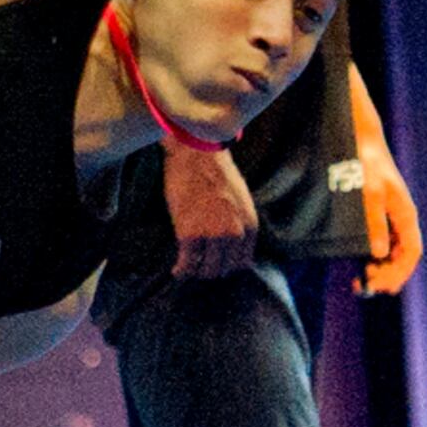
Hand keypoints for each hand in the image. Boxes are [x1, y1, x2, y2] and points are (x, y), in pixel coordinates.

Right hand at [162, 143, 260, 280]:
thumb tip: (231, 240)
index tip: (215, 264)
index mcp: (250, 225)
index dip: (227, 265)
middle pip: (224, 269)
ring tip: (187, 270)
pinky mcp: (190, 235)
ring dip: (196, 273)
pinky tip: (177, 271)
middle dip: (211, 271)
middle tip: (198, 268)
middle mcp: (235, 234)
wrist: (196, 154)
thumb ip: (239, 221)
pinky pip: (188, 264)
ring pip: (207, 270)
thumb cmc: (216, 170)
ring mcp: (213, 236)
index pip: (242, 262)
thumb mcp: (240, 199)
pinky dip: (181, 271)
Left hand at [351, 105, 422, 295]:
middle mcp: (401, 218)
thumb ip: (374, 223)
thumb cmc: (366, 164)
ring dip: (382, 267)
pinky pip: (382, 241)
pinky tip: (361, 262)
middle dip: (389, 274)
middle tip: (367, 286)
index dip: (400, 272)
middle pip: (403, 255)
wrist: (360, 140)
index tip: (382, 286)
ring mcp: (391, 215)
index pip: (412, 252)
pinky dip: (374, 255)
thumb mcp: (369, 193)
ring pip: (392, 250)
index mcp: (405, 214)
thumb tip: (378, 254)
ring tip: (363, 279)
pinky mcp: (379, 212)